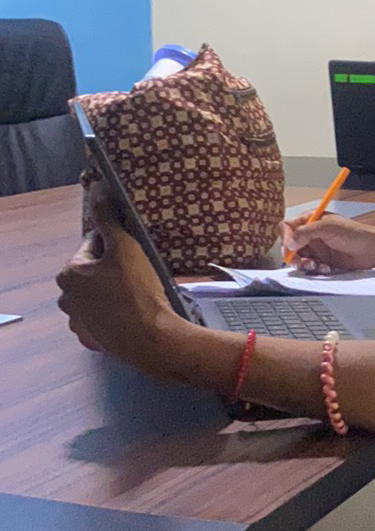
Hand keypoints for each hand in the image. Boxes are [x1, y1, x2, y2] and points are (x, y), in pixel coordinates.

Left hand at [57, 216, 186, 373]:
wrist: (151, 339)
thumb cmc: (137, 291)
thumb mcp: (126, 247)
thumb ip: (109, 219)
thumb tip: (98, 191)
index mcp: (69, 273)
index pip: (94, 243)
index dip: (117, 243)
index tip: (134, 252)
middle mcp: (66, 297)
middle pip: (94, 270)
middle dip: (113, 268)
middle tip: (138, 274)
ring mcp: (78, 320)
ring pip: (99, 292)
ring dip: (113, 289)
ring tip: (138, 294)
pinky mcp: (92, 337)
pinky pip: (103, 314)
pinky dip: (114, 311)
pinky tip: (132, 311)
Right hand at [280, 214, 374, 273]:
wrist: (372, 250)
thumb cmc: (355, 234)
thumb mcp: (328, 228)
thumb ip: (306, 232)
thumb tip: (290, 243)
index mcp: (311, 220)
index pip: (288, 227)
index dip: (286, 238)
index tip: (290, 249)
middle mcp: (312, 234)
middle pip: (290, 245)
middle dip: (294, 256)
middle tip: (300, 262)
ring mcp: (317, 248)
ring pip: (299, 258)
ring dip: (304, 264)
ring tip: (315, 265)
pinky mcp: (323, 260)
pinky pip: (310, 267)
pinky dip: (315, 270)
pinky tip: (326, 268)